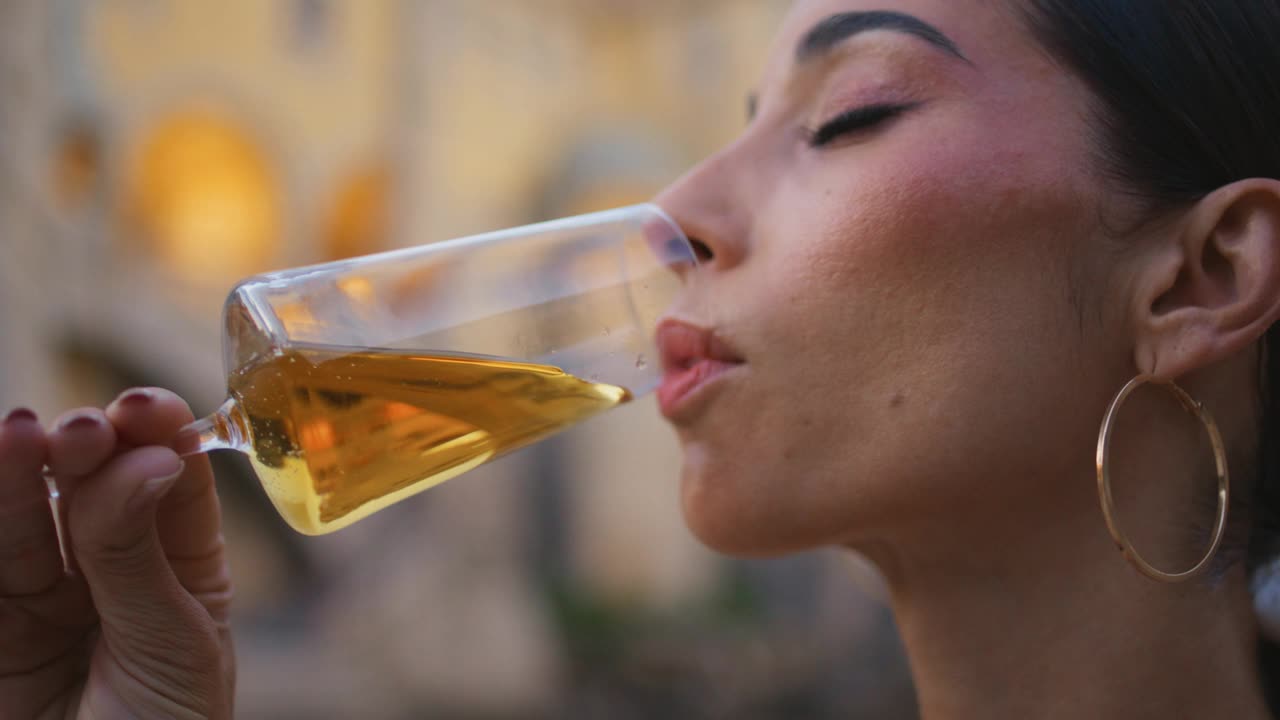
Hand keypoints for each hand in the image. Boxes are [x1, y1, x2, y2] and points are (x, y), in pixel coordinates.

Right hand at [0, 388, 234, 718]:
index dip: (158, 441)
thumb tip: (143, 461)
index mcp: (182, 573)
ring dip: (20, 478)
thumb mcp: (173, 649)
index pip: (170, 488)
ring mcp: (41, 605)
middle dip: (87, 453)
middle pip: (91, 493)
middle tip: (83, 430)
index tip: (147, 411)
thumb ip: (141, 559)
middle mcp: (110, 576)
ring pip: (24, 524)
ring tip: (18, 436)